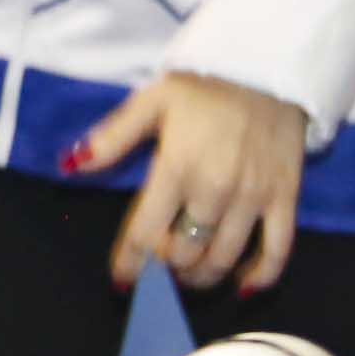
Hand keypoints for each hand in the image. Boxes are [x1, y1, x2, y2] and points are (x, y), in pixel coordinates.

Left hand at [81, 72, 306, 293]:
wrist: (265, 70)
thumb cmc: (200, 87)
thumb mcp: (148, 103)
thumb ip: (111, 138)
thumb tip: (69, 165)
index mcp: (175, 167)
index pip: (145, 231)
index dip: (131, 264)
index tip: (122, 282)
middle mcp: (214, 189)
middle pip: (184, 252)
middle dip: (166, 268)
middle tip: (159, 267)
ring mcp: (253, 197)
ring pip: (224, 257)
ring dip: (202, 276)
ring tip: (188, 274)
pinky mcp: (285, 198)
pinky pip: (277, 251)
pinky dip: (260, 277)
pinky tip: (241, 285)